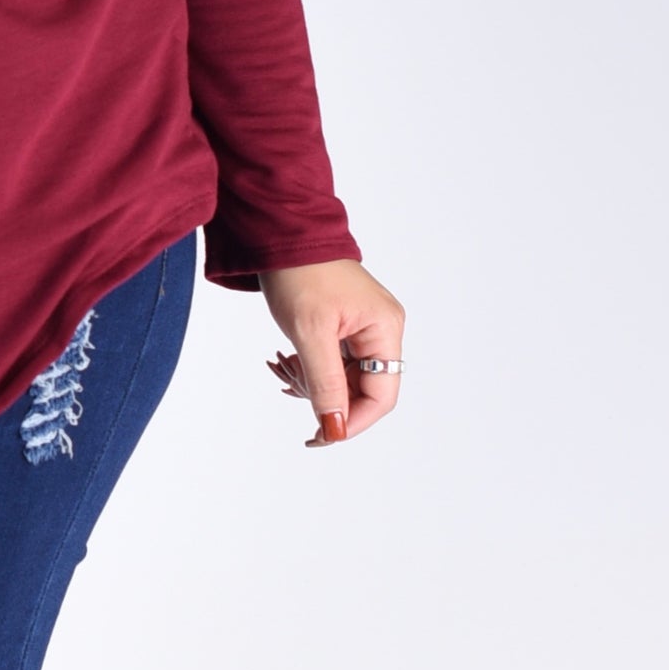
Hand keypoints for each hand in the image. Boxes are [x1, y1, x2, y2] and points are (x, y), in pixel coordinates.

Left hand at [260, 259, 404, 447]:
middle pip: (362, 390)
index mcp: (385, 330)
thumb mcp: (310, 334)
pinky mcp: (345, 327)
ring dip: (313, 382)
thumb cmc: (299, 273)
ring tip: (285, 362)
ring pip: (344, 379)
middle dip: (326, 397)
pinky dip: (310, 368)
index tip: (321, 434)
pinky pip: (333, 363)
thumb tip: (336, 429)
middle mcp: (382, 331)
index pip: (382, 395)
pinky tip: (288, 358)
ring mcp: (364, 329)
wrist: (282, 235)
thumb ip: (325, 384)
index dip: (353, 420)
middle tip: (289, 382)